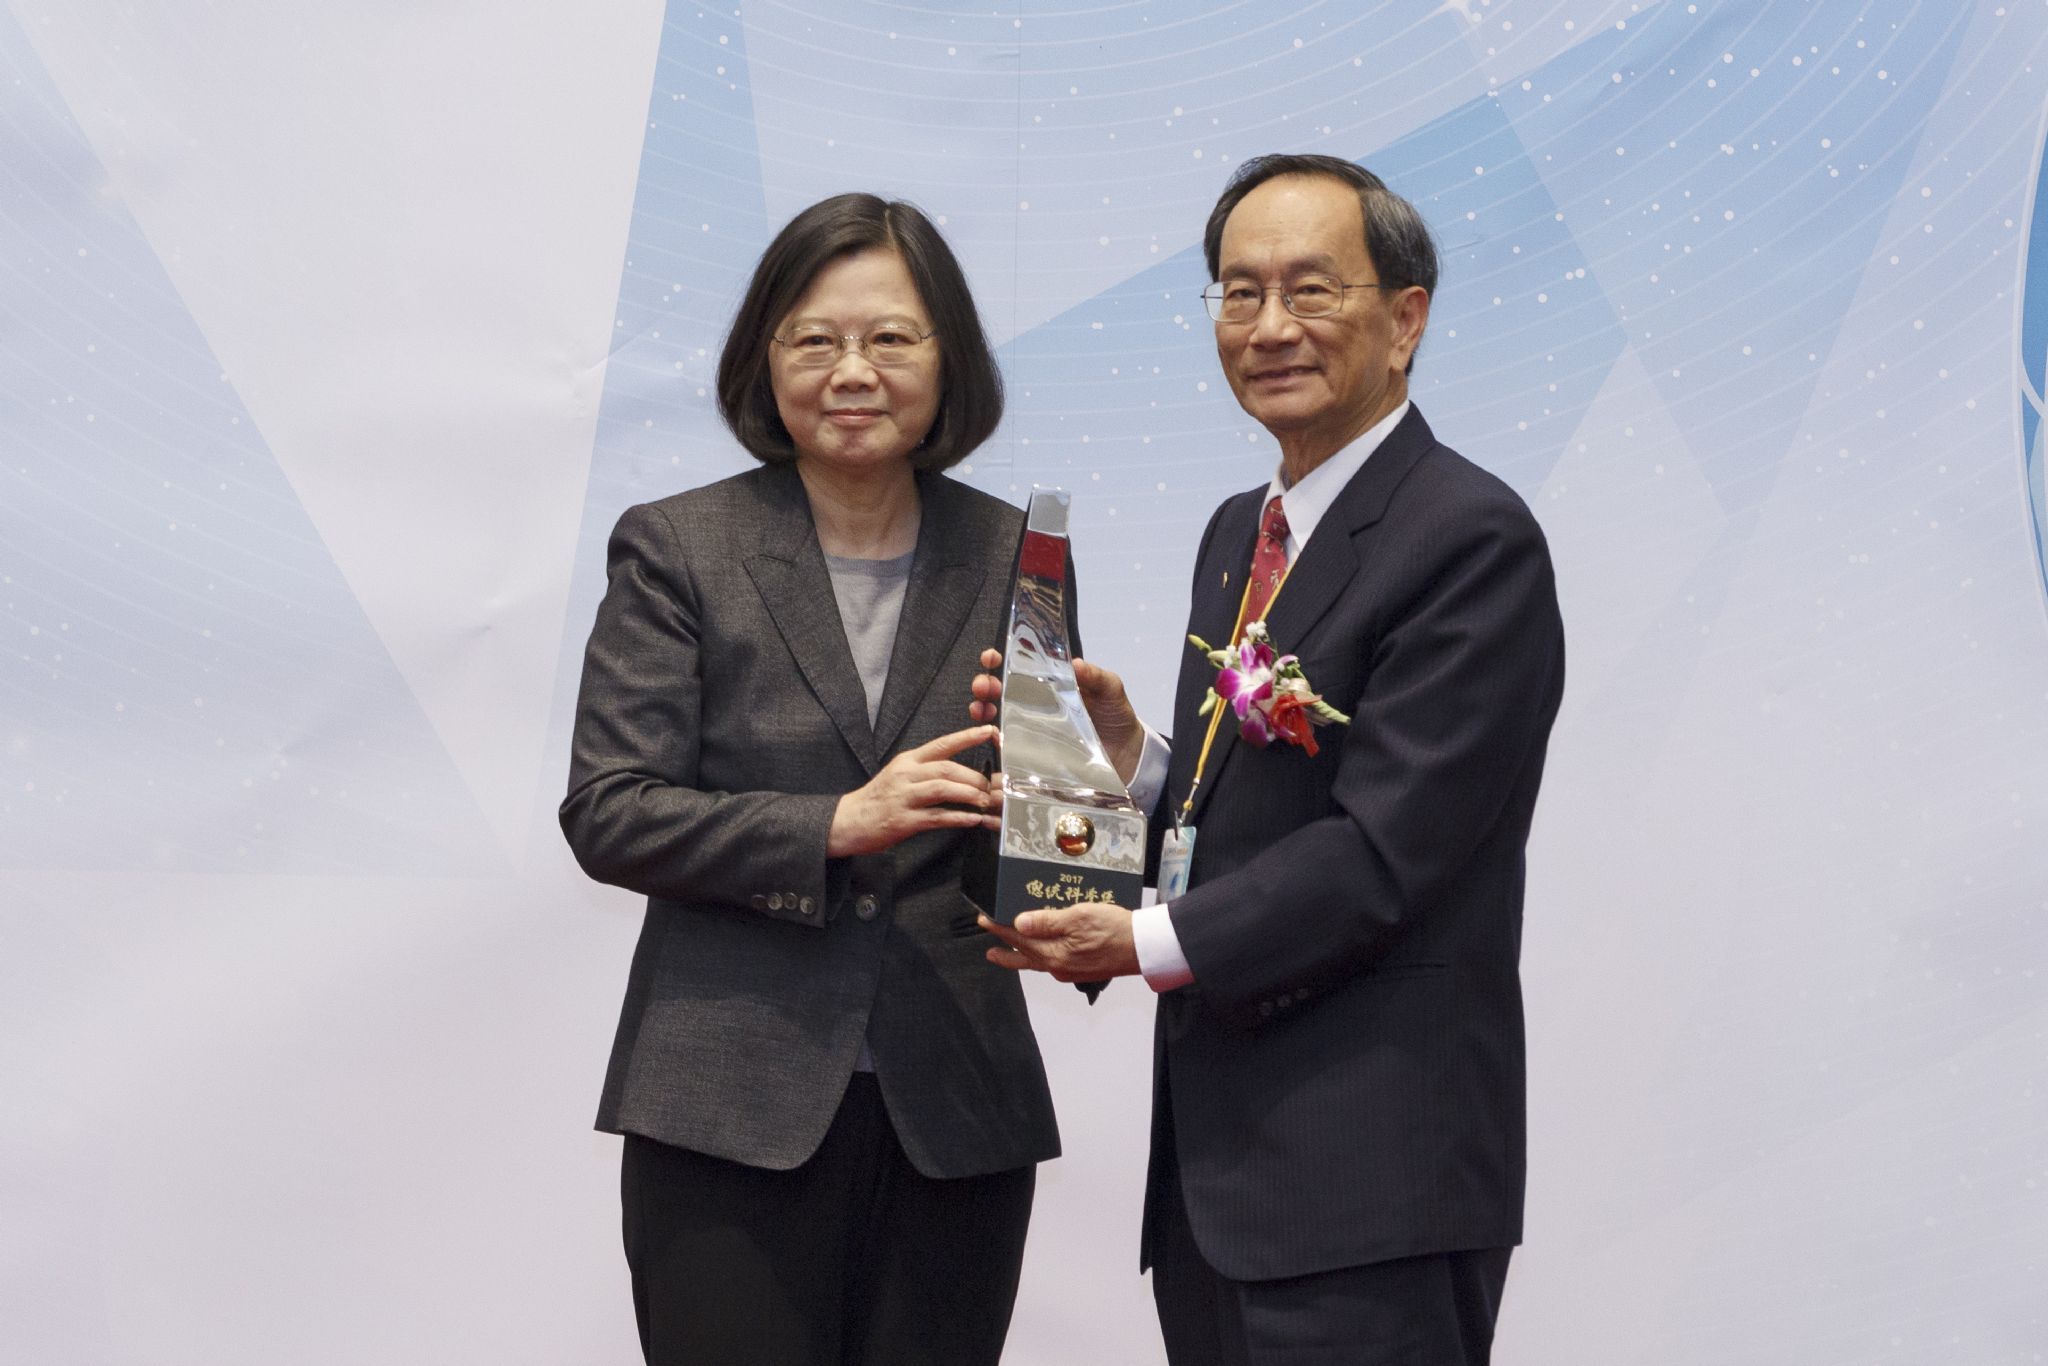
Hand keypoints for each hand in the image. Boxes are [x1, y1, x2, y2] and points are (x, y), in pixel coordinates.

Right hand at [827, 725, 997, 856]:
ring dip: (969, 794)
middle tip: (990, 786)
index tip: (989, 731)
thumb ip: (926, 770)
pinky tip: (972, 820)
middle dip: (974, 777)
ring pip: (943, 789)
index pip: (942, 744)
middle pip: (947, 768)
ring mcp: (903, 797)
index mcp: (907, 760)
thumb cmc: (878, 798)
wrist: (847, 820)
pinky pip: (936, 817)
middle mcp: (905, 775)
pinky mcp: (903, 821)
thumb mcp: (899, 774)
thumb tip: (961, 773)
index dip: (967, 737)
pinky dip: (958, 818)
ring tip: (984, 802)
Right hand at [969, 648, 1144, 785]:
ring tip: (982, 710)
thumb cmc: (1117, 716)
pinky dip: (998, 739)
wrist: (1128, 754)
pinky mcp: (1035, 751)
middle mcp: (1038, 702)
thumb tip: (1076, 663)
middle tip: (984, 686)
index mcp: (1052, 682)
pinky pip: (1009, 745)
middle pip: (1001, 690)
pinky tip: (995, 735)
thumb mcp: (1110, 689)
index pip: (1019, 666)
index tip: (991, 658)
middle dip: (985, 685)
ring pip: (998, 715)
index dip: (1001, 660)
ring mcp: (1034, 727)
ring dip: (982, 710)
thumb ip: (1096, 676)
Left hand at [980, 904, 1140, 981]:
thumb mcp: (1079, 917)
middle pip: (1025, 957)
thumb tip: (1019, 923)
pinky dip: (1042, 956)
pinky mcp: (1082, 969)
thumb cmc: (1115, 929)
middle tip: (989, 951)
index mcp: (1054, 955)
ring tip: (1009, 952)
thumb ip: (1047, 921)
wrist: (1144, 947)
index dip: (1000, 928)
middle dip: (1006, 951)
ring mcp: (1071, 970)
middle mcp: (1059, 967)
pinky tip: (1044, 950)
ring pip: (1039, 962)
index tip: (984, 920)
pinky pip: (1054, 963)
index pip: (1019, 939)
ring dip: (1022, 956)